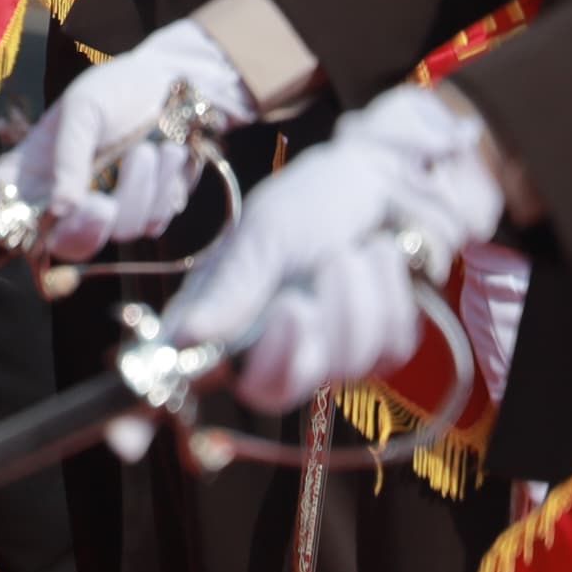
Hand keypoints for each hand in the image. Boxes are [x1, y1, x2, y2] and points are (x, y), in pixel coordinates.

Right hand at [0, 14, 255, 259]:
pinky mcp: (145, 212)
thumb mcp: (82, 110)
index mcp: (30, 170)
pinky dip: (161, 188)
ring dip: (137, 189)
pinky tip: (167, 153)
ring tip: (147, 148)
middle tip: (102, 204)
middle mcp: (62, 197)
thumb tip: (61, 207)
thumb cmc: (115, 89)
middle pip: (57, 243)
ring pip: (114, 232)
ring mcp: (104, 209)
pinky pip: (151, 223)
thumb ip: (69, 157)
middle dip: (83, 229)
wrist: (177, 84)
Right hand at [159, 83, 504, 409]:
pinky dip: (389, 296)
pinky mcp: (378, 350)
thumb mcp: (265, 234)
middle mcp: (266, 344)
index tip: (272, 318)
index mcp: (221, 314)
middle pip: (272, 391)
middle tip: (301, 300)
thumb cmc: (311, 197)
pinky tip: (379, 257)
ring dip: (353, 300)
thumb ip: (230, 291)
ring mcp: (325, 353)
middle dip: (297, 342)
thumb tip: (182, 337)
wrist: (387, 180)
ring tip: (348, 251)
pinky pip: (387, 349)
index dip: (219, 370)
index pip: (201, 373)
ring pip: (340, 368)